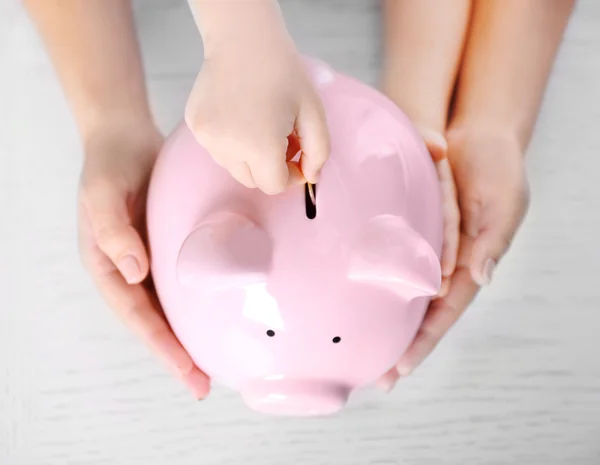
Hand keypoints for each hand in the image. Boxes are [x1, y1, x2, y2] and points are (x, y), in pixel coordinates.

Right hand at [78, 122, 209, 398]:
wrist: (124, 138)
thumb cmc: (109, 165)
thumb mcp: (103, 193)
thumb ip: (113, 232)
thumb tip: (133, 274)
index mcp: (106, 266)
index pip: (136, 315)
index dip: (160, 345)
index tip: (185, 370)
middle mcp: (127, 270)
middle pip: (153, 321)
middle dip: (176, 354)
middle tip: (202, 384)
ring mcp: (148, 260)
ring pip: (169, 307)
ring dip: (188, 335)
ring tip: (211, 364)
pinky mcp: (167, 247)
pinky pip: (182, 282)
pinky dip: (197, 303)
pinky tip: (217, 314)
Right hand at [185, 26, 329, 193]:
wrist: (243, 39)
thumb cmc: (282, 72)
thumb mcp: (315, 113)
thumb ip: (319, 153)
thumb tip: (309, 178)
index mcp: (260, 146)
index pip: (274, 186)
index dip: (290, 175)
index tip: (296, 157)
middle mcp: (228, 147)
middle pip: (253, 181)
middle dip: (270, 167)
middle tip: (282, 137)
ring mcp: (207, 138)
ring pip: (234, 167)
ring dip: (250, 156)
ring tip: (261, 124)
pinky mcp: (195, 127)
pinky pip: (217, 149)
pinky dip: (231, 141)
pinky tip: (240, 115)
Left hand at [378, 127, 529, 389]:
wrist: (477, 135)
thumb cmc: (497, 168)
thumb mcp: (504, 201)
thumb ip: (493, 239)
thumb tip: (479, 276)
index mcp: (470, 261)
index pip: (445, 310)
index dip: (424, 339)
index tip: (401, 366)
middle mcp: (445, 261)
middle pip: (421, 310)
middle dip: (401, 344)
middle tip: (375, 376)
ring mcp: (425, 246)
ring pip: (403, 290)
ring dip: (385, 318)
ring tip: (360, 346)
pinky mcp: (408, 226)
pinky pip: (390, 258)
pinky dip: (377, 279)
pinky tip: (357, 297)